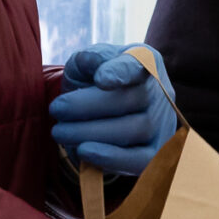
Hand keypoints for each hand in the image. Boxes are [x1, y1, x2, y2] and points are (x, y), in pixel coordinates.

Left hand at [51, 44, 179, 176]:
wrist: (94, 117)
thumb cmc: (90, 84)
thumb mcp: (84, 65)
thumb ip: (89, 58)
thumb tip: (94, 64)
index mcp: (145, 60)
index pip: (140, 63)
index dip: (121, 72)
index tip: (100, 79)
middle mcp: (161, 91)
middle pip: (133, 99)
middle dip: (87, 106)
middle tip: (56, 110)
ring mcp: (162, 123)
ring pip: (133, 129)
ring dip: (90, 132)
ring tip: (60, 131)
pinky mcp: (156, 152)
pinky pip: (141, 160)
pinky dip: (112, 157)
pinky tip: (84, 151)